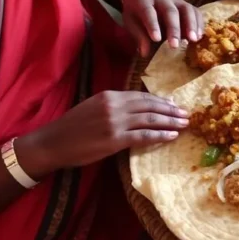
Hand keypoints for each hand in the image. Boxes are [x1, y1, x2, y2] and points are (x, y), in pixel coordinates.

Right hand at [18, 91, 189, 178]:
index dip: (161, 100)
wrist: (52, 143)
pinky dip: (161, 135)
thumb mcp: (93, 107)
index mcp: (110, 96)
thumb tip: (138, 109)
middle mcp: (115, 106)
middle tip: (186, 113)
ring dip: (171, 121)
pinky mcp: (115, 140)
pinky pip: (144, 136)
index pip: (142, 96)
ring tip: (184, 124)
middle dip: (171, 110)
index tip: (174, 104)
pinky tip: (172, 135)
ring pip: (151, 120)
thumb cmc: (72, 128)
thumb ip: (114, 106)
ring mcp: (116, 122)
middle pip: (150, 106)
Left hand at [122, 0, 203, 55]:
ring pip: (186, 9)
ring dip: (191, 25)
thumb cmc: (136, 9)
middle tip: (175, 46)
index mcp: (143, 1)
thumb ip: (138, 35)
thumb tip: (145, 53)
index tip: (156, 39)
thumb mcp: (130, 20)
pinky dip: (199, 23)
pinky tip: (199, 36)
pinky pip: (195, 11)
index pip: (148, 12)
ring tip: (193, 40)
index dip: (153, 25)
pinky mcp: (185, 3)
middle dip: (174, 29)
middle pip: (170, 11)